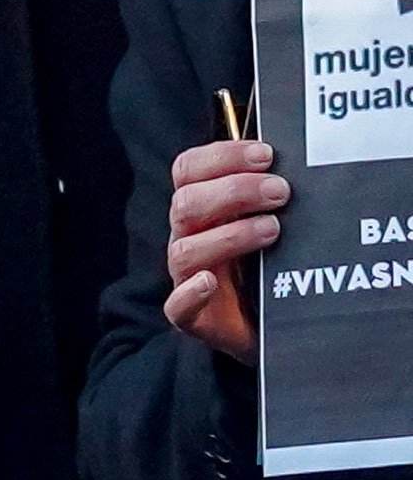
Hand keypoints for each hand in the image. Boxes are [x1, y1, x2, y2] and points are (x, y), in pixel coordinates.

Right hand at [163, 138, 283, 362]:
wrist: (278, 324)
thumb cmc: (277, 265)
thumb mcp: (274, 221)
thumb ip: (274, 195)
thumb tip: (302, 164)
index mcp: (202, 209)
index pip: (188, 170)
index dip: (221, 156)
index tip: (265, 155)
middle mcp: (189, 237)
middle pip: (185, 204)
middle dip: (234, 191)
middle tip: (281, 192)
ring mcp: (188, 277)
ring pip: (184, 250)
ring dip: (229, 235)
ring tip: (273, 230)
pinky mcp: (193, 316)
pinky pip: (178, 307)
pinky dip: (190, 293)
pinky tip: (209, 282)